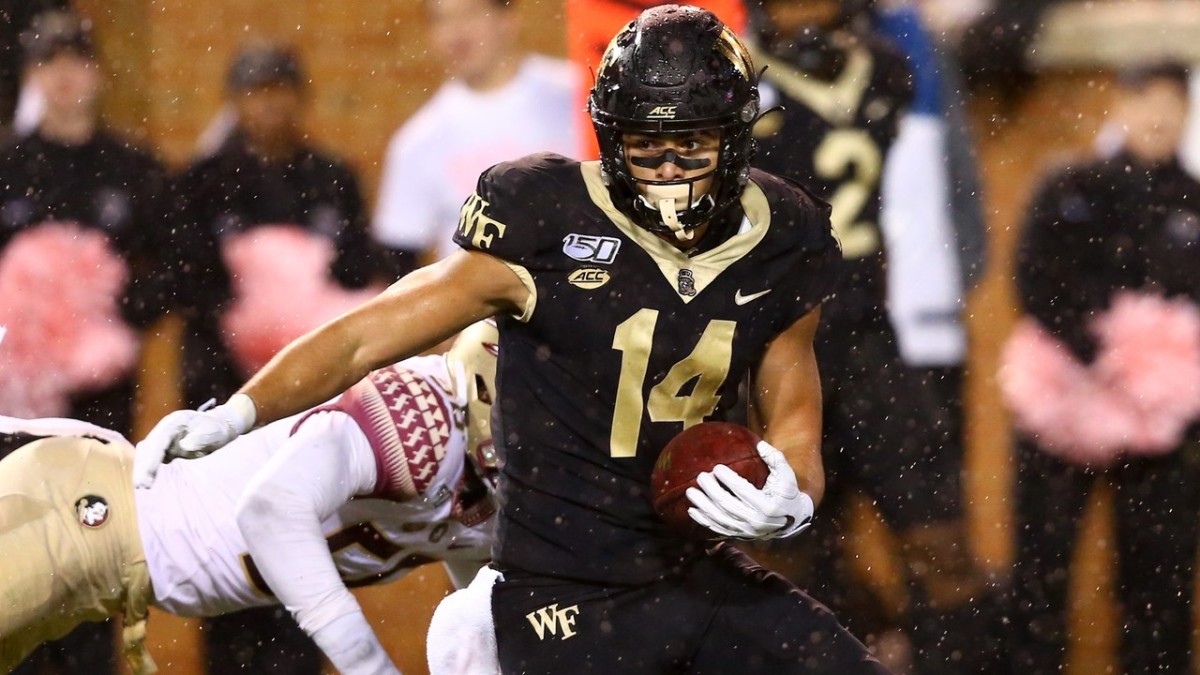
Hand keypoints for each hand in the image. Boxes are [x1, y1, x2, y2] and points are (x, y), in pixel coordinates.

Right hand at [132, 394, 256, 487]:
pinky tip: (147, 482)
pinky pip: (153, 459)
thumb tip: (184, 447)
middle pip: (148, 448)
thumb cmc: (216, 429)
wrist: (219, 426)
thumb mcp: (214, 431)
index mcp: (174, 422)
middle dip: (143, 466)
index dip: (152, 459)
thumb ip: (200, 438)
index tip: (148, 475)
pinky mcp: (165, 449)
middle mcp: (164, 430)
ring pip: (146, 454)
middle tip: (140, 485)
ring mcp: (163, 440)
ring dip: (143, 470)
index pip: (159, 441)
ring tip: (141, 486)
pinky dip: (148, 470)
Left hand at [685, 440, 813, 539]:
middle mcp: (756, 521)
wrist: (791, 521)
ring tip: (690, 492)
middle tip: (701, 476)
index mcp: (767, 505)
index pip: (744, 491)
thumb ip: (775, 458)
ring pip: (720, 518)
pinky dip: (704, 520)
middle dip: (711, 490)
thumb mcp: (786, 475)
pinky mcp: (739, 535)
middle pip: (728, 505)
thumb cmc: (786, 493)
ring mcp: (746, 530)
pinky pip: (718, 529)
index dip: (729, 479)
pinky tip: (692, 510)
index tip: (716, 468)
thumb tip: (759, 445)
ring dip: (703, 505)